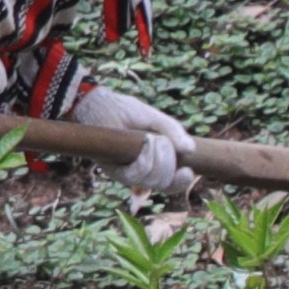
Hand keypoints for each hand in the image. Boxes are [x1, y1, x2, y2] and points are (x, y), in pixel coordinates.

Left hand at [75, 85, 199, 201]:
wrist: (97, 104)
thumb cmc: (125, 111)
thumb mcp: (153, 118)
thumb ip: (172, 130)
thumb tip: (191, 149)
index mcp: (154, 163)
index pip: (171, 184)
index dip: (181, 182)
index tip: (188, 171)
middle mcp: (140, 172)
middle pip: (163, 183)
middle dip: (169, 163)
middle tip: (162, 142)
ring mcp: (126, 172)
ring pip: (150, 180)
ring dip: (157, 161)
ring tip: (152, 140)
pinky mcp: (111, 170)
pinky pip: (132, 176)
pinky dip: (143, 163)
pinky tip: (145, 146)